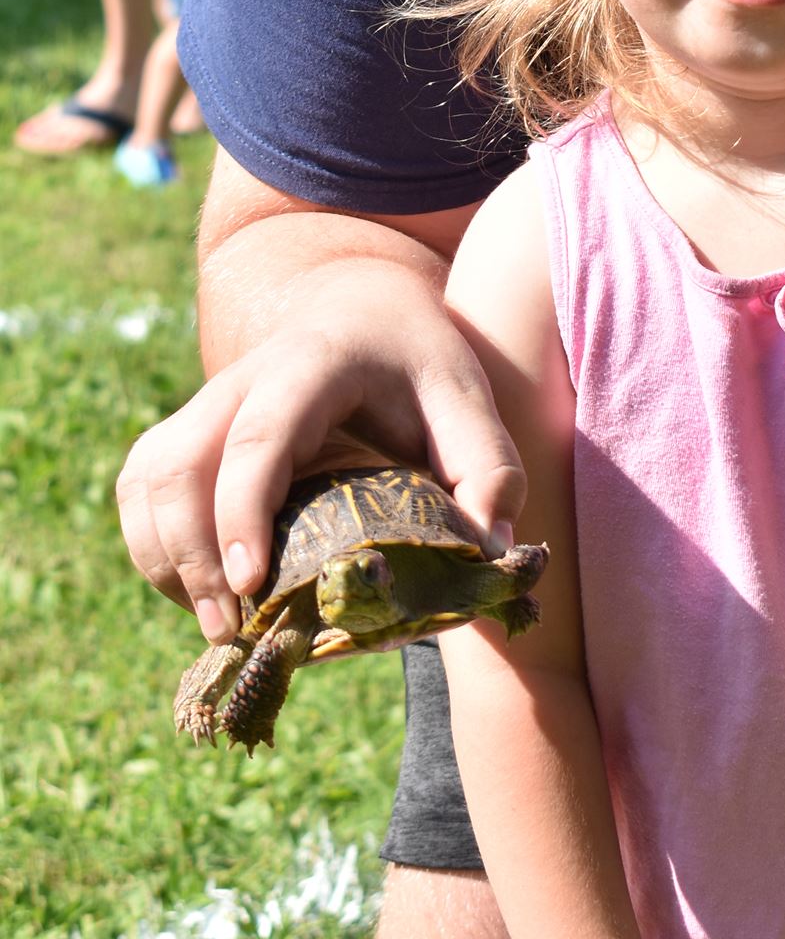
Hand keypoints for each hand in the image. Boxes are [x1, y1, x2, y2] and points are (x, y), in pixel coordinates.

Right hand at [116, 263, 523, 641]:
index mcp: (312, 366)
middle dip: (193, 555)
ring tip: (219, 624)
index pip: (259, 435)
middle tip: (235, 628)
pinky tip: (198, 593)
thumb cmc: (418, 363)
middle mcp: (242, 381)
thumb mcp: (467, 399)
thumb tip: (490, 549)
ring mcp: (205, 404)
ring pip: (148, 480)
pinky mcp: (186, 431)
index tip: (249, 582)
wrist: (366, 310)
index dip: (243, 508)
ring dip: (167, 558)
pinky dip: (154, 547)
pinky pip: (141, 489)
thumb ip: (490, 466)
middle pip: (181, 465)